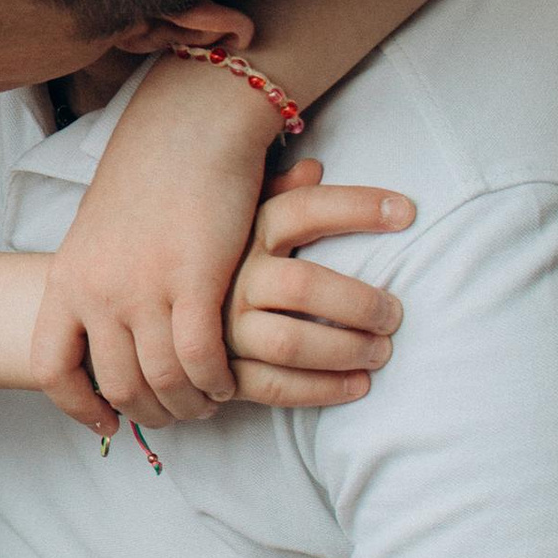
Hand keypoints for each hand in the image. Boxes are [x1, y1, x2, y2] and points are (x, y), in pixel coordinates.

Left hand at [37, 137, 411, 434]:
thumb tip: (105, 334)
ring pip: (162, 382)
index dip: (77, 407)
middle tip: (180, 413)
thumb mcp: (100, 235)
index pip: (51, 368)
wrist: (188, 128)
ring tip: (210, 401)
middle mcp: (96, 290)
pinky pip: (201, 360)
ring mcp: (143, 287)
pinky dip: (217, 382)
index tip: (106, 424)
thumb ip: (97, 285)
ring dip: (190, 404)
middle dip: (151, 413)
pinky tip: (229, 382)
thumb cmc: (149, 178)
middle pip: (117, 385)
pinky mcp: (194, 281)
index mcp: (65, 279)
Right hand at [223, 160, 413, 405]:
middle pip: (304, 285)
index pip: (306, 209)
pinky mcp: (219, 369)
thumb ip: (277, 193)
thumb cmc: (215, 254)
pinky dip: (321, 390)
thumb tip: (315, 167)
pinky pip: (273, 386)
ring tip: (381, 352)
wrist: (150, 302)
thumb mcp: (238, 216)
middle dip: (359, 303)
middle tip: (394, 315)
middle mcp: (233, 276)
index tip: (407, 212)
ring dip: (345, 350)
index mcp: (245, 231)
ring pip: (290, 342)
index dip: (357, 207)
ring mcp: (222, 326)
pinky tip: (357, 385)